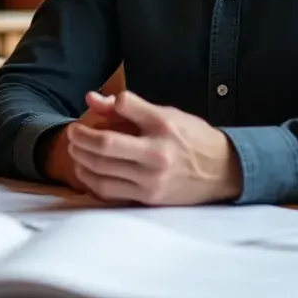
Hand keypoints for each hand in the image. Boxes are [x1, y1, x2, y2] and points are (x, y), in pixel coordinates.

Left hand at [65, 90, 243, 205]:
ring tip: (75, 151)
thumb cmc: (192, 137)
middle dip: (80, 140)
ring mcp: (152, 181)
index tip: (84, 117)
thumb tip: (91, 98)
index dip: (96, 115)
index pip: (123, 112)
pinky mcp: (150, 199)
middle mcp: (157, 156)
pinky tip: (87, 171)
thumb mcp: (165, 113)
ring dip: (81, 161)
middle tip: (72, 133)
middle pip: (105, 148)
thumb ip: (128, 106)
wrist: (224, 171)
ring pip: (103, 173)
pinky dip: (92, 182)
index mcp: (162, 129)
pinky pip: (111, 193)